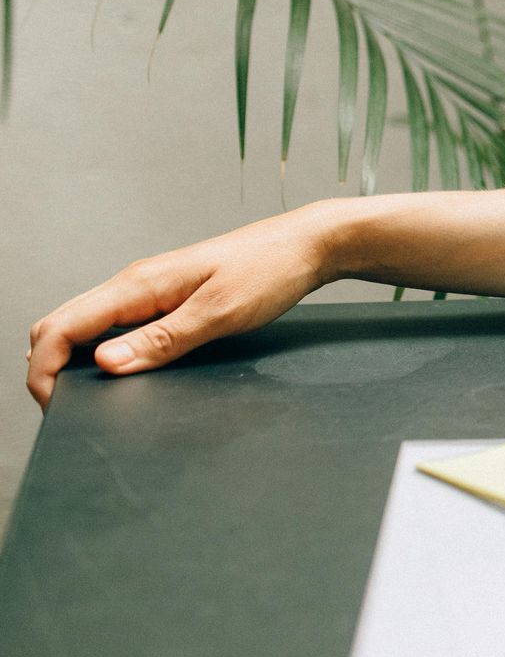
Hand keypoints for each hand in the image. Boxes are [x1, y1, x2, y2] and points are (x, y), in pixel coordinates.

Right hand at [26, 204, 339, 409]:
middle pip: (63, 326)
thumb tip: (106, 366)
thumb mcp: (220, 312)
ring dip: (76, 361)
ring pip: (87, 327)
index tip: (53, 405)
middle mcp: (136, 285)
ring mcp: (150, 292)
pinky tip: (123, 372)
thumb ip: (162, 340)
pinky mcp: (169, 300)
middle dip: (51, 369)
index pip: (62, 326)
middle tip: (66, 410)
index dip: (44, 370)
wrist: (308, 246)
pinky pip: (118, 327)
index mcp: (139, 285)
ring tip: (88, 398)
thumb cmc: (270, 270)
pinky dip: (106, 352)